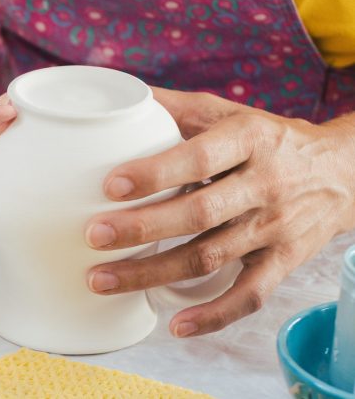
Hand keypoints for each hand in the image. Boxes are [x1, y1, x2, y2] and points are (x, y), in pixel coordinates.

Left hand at [85, 88, 354, 336]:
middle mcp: (265, 184)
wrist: (343, 172)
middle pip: (199, 213)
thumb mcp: (229, 114)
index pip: (199, 157)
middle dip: (142, 228)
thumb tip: (118, 97)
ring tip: (102, 279)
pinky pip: (250, 296)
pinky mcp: (284, 262)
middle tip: (94, 236)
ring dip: (153, 272)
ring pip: (211, 257)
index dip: (155, 173)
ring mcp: (275, 228)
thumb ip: (176, 107)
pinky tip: (175, 325)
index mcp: (249, 139)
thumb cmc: (269, 139)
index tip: (110, 186)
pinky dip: (213, 315)